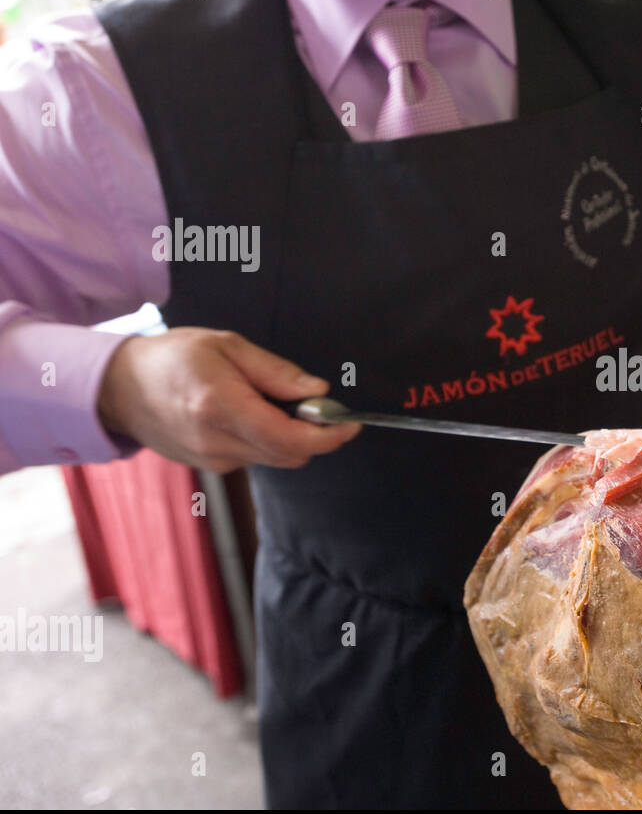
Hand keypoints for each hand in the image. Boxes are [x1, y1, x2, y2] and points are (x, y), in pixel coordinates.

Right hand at [97, 328, 360, 472]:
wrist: (119, 388)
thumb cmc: (172, 358)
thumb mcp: (227, 346)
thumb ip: (276, 371)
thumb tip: (318, 391)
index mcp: (221, 406)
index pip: (291, 439)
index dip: (329, 436)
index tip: (350, 423)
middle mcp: (217, 441)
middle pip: (290, 454)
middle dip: (313, 434)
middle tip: (313, 404)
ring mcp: (212, 460)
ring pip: (275, 458)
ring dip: (288, 436)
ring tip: (268, 401)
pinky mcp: (210, 467)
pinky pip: (255, 457)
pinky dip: (266, 440)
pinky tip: (248, 414)